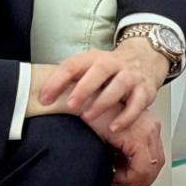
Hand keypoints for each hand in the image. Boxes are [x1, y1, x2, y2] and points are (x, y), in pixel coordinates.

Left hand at [32, 45, 167, 131]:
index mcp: (94, 58)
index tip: (44, 98)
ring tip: (89, 117)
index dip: (57, 81)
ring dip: (103, 102)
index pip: (73, 65)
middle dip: (84, 88)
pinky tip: (114, 127)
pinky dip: (126, 117)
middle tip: (71, 105)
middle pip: (100, 71)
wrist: (145, 58)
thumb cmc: (110, 70)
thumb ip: (69, 80)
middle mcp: (114, 64)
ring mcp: (131, 76)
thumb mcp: (89, 68)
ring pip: (119, 85)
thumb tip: (40, 98)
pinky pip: (137, 104)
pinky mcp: (145, 91)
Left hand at [84, 108, 165, 185]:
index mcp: (140, 134)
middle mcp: (150, 129)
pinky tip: (124, 162)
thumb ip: (105, 164)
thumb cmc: (91, 110)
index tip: (112, 180)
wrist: (92, 91)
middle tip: (118, 183)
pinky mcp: (148, 125)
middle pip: (154, 166)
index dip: (127, 181)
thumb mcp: (95, 141)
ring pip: (156, 160)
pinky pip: (152, 150)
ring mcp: (152, 126)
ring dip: (139, 171)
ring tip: (121, 174)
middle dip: (136, 180)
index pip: (144, 170)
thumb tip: (107, 180)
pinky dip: (140, 161)